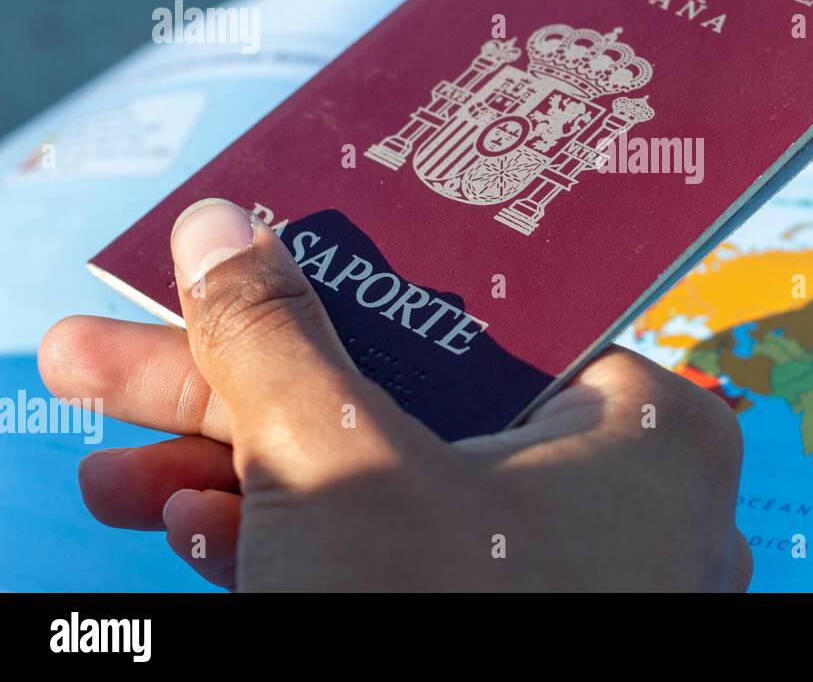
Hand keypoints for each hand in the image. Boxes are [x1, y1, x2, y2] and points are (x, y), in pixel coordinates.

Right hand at [39, 199, 751, 590]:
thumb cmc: (440, 625)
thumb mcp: (344, 471)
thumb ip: (281, 342)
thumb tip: (222, 232)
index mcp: (643, 426)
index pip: (470, 318)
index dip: (331, 290)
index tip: (238, 273)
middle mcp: (626, 498)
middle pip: (408, 408)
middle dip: (242, 394)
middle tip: (119, 359)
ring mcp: (574, 579)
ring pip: (397, 495)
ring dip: (250, 480)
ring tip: (120, 468)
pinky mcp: (513, 628)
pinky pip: (410, 570)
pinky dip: (310, 552)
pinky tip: (195, 531)